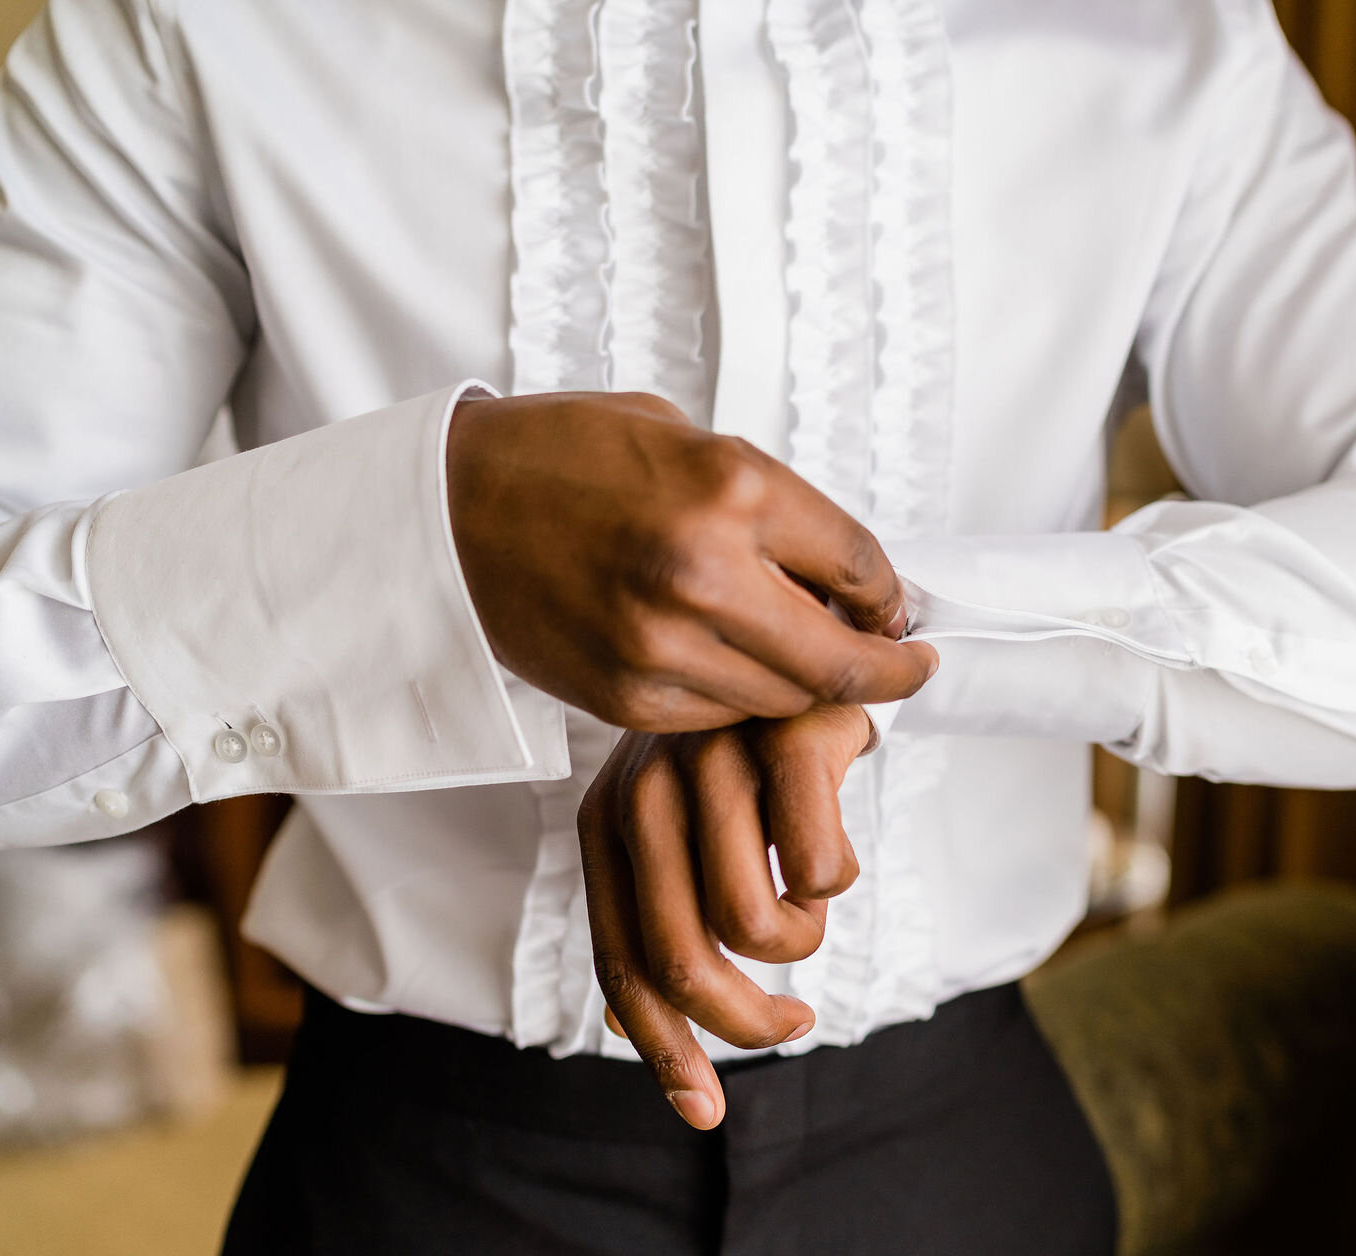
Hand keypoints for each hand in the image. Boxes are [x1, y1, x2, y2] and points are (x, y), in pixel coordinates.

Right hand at [448, 391, 933, 730]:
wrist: (448, 508)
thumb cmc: (565, 456)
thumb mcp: (684, 438)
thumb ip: (768, 504)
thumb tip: (844, 573)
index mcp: (730, 488)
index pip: (860, 565)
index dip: (894, 597)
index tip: (904, 611)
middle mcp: (703, 573)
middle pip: (838, 659)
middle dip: (888, 670)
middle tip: (907, 665)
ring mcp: (661, 645)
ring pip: (784, 699)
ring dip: (813, 687)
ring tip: (816, 661)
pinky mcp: (627, 695)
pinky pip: (721, 716)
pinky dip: (745, 699)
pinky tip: (743, 671)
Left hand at [578, 702, 903, 1127]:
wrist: (806, 633)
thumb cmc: (748, 755)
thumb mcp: (684, 826)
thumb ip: (659, 910)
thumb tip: (625, 1030)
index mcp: (609, 825)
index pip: (621, 964)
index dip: (664, 1051)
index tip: (705, 1113)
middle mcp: (646, 794)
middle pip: (683, 963)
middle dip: (748, 1023)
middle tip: (796, 1025)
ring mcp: (715, 763)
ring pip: (757, 925)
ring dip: (801, 942)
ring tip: (811, 907)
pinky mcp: (787, 741)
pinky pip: (822, 872)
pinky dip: (837, 882)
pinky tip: (834, 850)